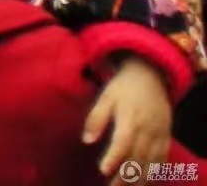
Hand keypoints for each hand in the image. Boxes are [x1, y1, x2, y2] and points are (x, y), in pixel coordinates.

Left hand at [83, 54, 170, 177]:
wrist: (151, 76)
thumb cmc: (123, 88)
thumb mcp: (106, 97)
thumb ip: (96, 118)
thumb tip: (86, 140)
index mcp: (130, 118)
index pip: (123, 141)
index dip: (114, 157)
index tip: (103, 170)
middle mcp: (147, 128)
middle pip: (137, 157)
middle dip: (125, 175)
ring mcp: (159, 134)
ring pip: (151, 161)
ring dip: (140, 178)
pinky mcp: (165, 136)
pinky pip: (163, 159)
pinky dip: (155, 172)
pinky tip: (145, 182)